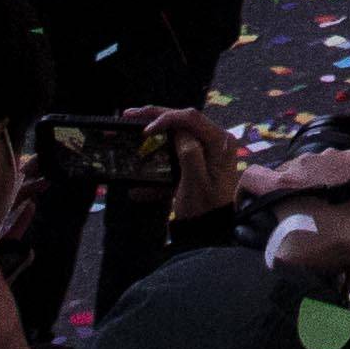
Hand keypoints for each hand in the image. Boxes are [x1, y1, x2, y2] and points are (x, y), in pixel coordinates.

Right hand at [144, 111, 247, 230]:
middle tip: (130, 115)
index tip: (145, 131)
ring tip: (132, 126)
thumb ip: (190, 154)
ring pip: (176, 134)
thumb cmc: (204, 209)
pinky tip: (138, 170)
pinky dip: (157, 159)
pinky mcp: (196, 162)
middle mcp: (215, 141)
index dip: (165, 118)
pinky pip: (174, 153)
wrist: (208, 233)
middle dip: (155, 116)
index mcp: (219, 142)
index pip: (190, 118)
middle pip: (182, 121)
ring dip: (154, 132)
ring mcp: (206, 151)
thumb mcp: (196, 183)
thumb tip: (179, 132)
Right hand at [245, 147, 349, 289]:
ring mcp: (331, 155)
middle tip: (294, 214)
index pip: (249, 177)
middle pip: (283, 174)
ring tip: (324, 208)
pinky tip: (345, 198)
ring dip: (310, 185)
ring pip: (311, 169)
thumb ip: (272, 246)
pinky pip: (336, 165)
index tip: (247, 204)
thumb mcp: (292, 254)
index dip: (243, 191)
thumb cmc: (334, 242)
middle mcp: (303, 162)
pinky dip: (334, 179)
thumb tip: (270, 247)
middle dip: (283, 193)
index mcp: (283, 184)